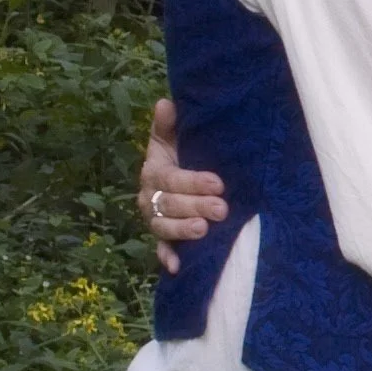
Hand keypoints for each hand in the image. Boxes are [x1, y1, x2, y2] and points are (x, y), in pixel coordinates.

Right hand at [138, 96, 228, 275]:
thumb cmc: (182, 153)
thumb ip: (169, 125)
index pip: (170, 179)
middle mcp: (149, 197)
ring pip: (164, 227)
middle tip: (221, 209)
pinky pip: (161, 249)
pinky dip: (168, 258)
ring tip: (203, 230)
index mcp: (154, 171)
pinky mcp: (162, 238)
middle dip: (195, 207)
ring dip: (182, 231)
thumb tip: (165, 103)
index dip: (192, 182)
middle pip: (169, 205)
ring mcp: (155, 219)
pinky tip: (178, 267)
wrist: (180, 175)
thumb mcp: (174, 138)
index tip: (217, 183)